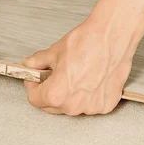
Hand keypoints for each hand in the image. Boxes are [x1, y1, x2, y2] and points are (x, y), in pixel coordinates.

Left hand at [24, 0, 143, 114]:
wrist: (113, 37)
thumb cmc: (87, 43)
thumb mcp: (55, 52)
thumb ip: (39, 62)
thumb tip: (30, 64)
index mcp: (56, 94)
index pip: (35, 99)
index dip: (33, 87)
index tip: (36, 80)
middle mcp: (73, 106)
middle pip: (52, 106)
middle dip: (49, 93)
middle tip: (53, 77)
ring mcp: (91, 107)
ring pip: (72, 106)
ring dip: (69, 96)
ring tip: (75, 76)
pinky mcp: (106, 104)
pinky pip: (91, 105)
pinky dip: (88, 96)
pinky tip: (90, 80)